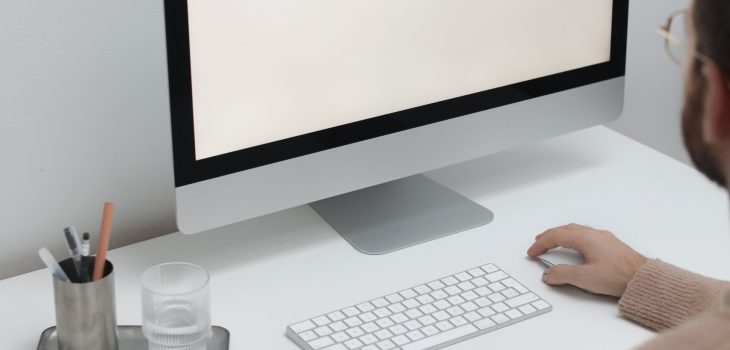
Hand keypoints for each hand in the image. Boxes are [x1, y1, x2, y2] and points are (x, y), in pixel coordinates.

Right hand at [527, 224, 646, 296]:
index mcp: (585, 238)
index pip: (556, 236)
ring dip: (561, 235)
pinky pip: (586, 234)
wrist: (644, 278)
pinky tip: (577, 246)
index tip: (532, 252)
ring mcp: (604, 238)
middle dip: (549, 236)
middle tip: (538, 243)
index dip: (541, 244)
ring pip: (576, 230)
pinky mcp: (611, 244)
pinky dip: (573, 237)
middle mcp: (594, 234)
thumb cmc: (619, 276)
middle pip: (565, 229)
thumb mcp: (585, 278)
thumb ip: (563, 274)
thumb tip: (548, 273)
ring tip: (554, 242)